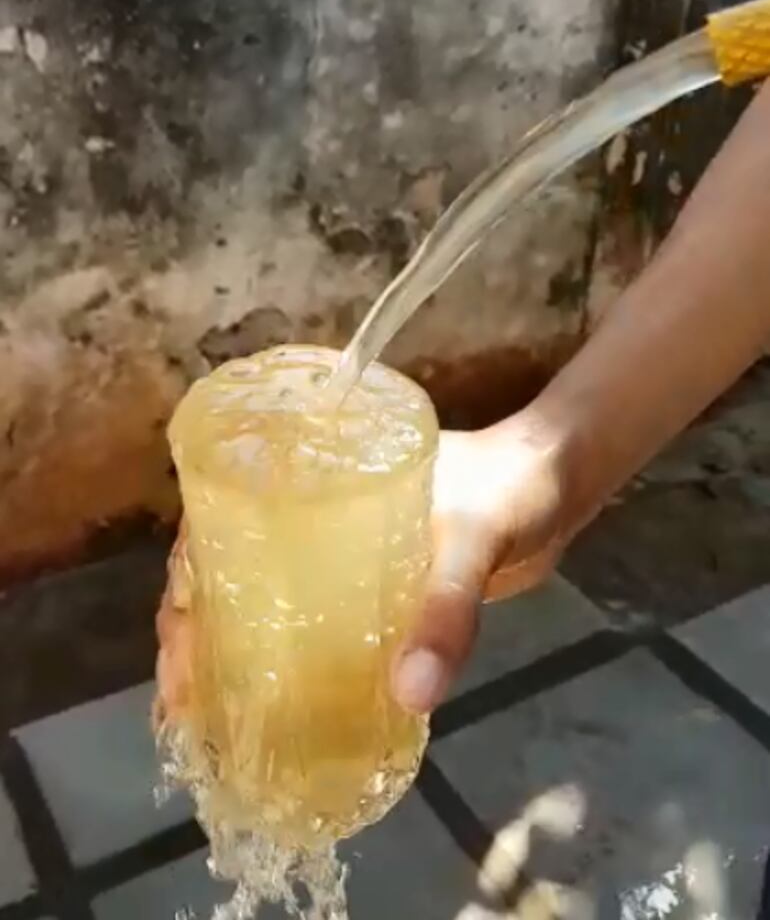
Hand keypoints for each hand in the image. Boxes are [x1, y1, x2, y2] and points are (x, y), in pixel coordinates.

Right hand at [155, 413, 569, 723]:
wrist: (556, 485)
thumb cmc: (509, 487)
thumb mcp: (474, 540)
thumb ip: (446, 609)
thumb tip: (408, 696)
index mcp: (310, 477)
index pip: (218, 526)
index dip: (182, 588)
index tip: (177, 650)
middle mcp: (311, 514)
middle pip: (229, 573)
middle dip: (196, 634)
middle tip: (187, 703)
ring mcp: (341, 552)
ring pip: (266, 599)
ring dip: (234, 651)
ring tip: (214, 717)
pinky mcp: (373, 585)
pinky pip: (316, 621)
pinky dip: (291, 659)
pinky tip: (284, 708)